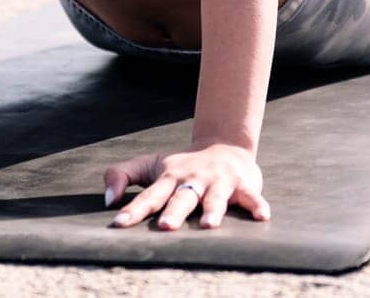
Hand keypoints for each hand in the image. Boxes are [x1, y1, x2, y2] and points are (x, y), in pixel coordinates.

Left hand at [103, 139, 270, 229]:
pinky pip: (251, 196)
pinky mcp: (243, 184)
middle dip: (174, 212)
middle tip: (166, 226)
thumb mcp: (151, 165)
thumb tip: (107, 200)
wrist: (226, 144)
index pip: (149, 195)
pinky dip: (257, 204)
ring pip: (215, 198)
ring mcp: (219, 181)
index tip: (119, 222)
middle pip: (182, 197)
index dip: (134, 208)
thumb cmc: (183, 165)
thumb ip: (123, 175)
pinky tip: (262, 216)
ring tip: (209, 225)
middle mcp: (194, 179)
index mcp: (170, 177)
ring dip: (212, 210)